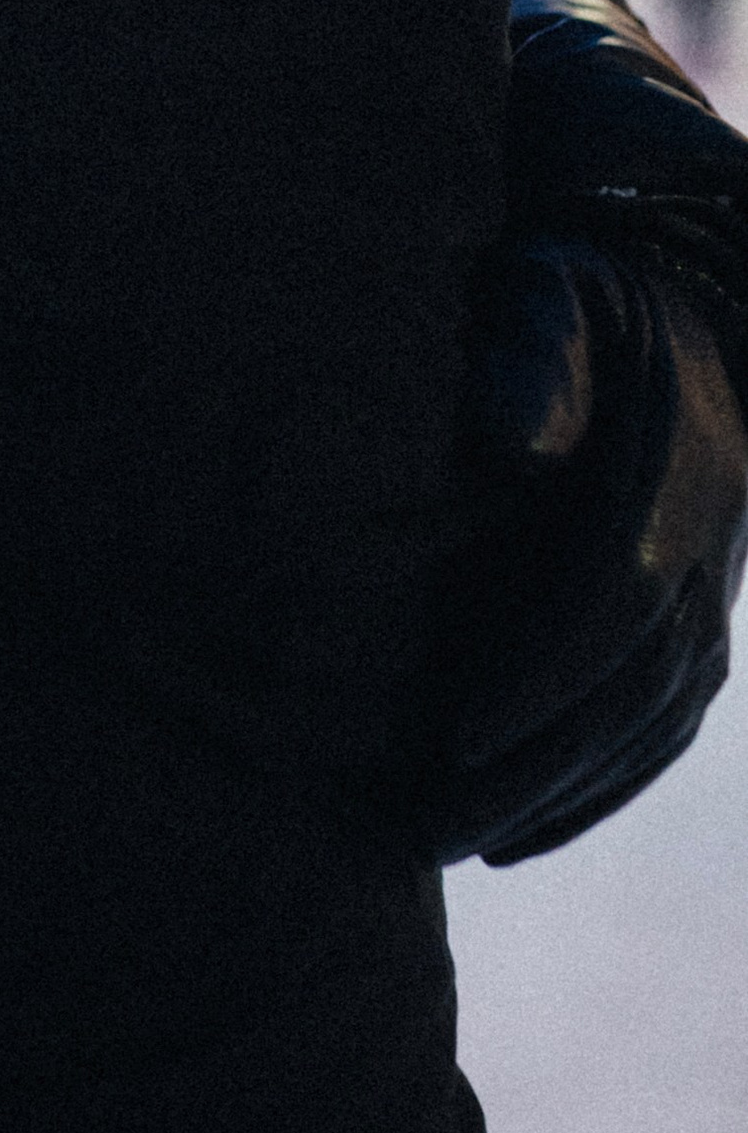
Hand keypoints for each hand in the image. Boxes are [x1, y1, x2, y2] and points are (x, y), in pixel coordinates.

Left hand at [435, 230, 746, 862]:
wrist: (678, 314)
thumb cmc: (574, 296)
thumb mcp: (551, 289)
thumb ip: (531, 347)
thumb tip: (509, 440)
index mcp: (675, 468)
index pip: (613, 594)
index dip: (539, 669)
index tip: (453, 731)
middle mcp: (709, 547)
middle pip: (628, 687)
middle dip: (528, 765)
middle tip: (417, 825)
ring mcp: (714, 596)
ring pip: (646, 728)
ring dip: (550, 796)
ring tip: (441, 843)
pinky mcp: (700, 631)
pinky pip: (661, 734)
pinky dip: (593, 792)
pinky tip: (512, 836)